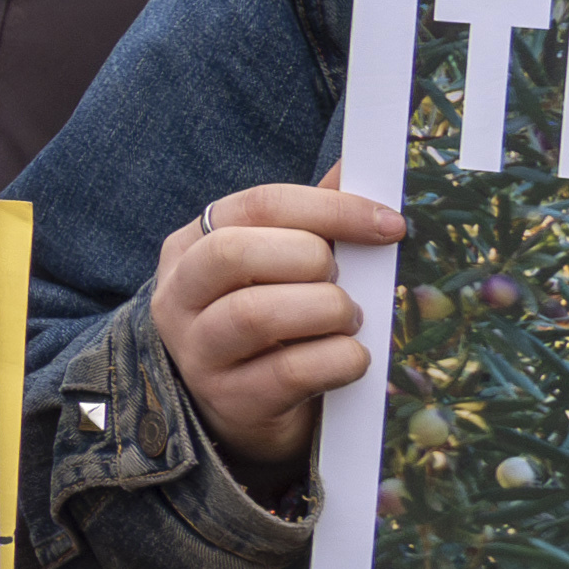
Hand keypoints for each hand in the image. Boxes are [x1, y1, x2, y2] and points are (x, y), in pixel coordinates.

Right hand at [146, 181, 405, 469]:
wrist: (249, 408)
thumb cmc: (274, 322)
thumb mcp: (281, 265)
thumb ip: (313, 216)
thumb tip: (361, 160)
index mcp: (191, 245)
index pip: (256, 205)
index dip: (330, 209)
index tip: (390, 225)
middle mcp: (178, 295)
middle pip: (235, 252)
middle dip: (311, 261)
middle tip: (343, 283)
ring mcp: (196, 351)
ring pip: (256, 313)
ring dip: (327, 311)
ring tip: (348, 320)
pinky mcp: (229, 400)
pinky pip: (290, 371)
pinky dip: (339, 360)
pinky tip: (352, 358)